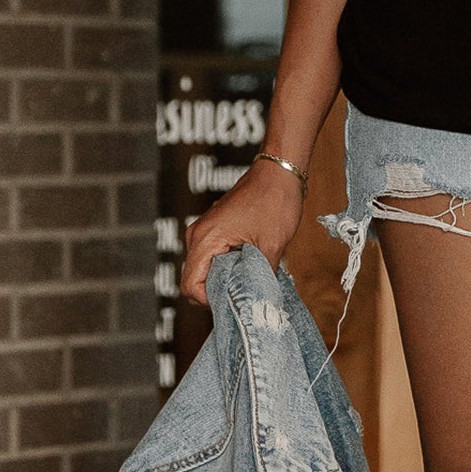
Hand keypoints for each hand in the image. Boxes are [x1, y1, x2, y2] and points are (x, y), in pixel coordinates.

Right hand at [180, 153, 307, 307]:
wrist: (280, 170)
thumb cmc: (275, 201)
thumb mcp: (272, 246)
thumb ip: (260, 277)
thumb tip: (260, 301)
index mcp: (205, 239)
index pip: (190, 286)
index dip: (210, 300)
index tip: (236, 299)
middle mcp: (198, 235)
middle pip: (195, 279)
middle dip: (220, 290)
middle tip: (248, 290)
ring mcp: (204, 230)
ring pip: (206, 268)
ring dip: (226, 277)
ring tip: (253, 273)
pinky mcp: (214, 228)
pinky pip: (213, 256)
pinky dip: (229, 264)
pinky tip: (251, 261)